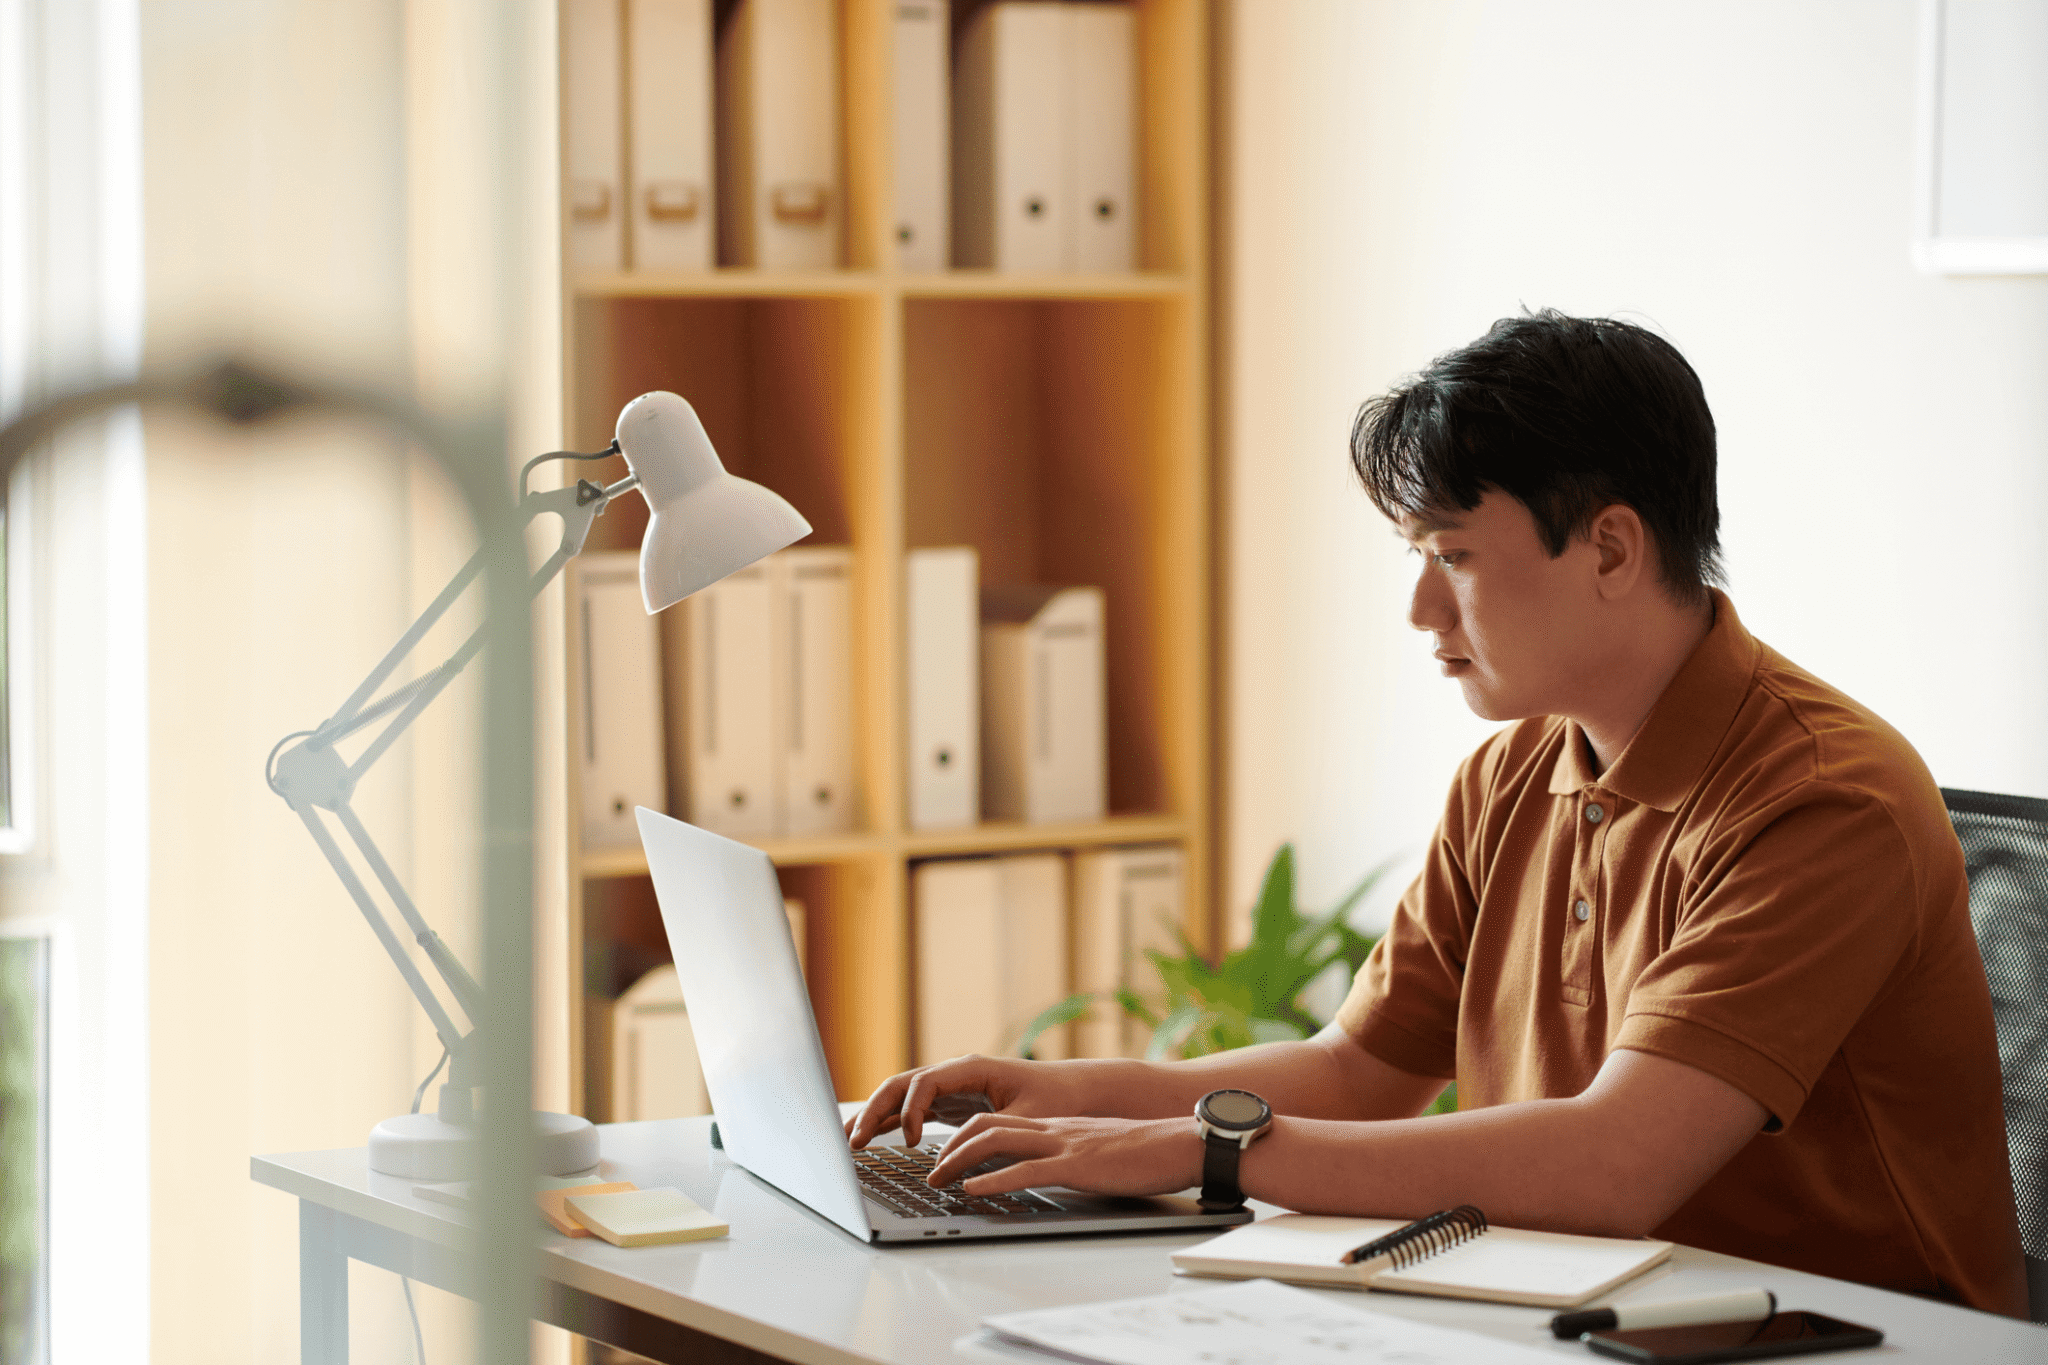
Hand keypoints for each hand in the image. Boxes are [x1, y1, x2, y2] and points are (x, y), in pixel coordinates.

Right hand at [845, 1054, 1088, 1149]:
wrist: (1074, 1093)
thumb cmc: (1056, 1101)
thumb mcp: (1029, 1118)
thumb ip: (993, 1133)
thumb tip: (953, 1158)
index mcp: (971, 1069)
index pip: (924, 1081)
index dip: (909, 1109)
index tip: (908, 1140)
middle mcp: (954, 1074)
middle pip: (901, 1085)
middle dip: (873, 1110)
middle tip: (853, 1140)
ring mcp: (948, 1089)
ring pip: (899, 1097)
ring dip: (873, 1116)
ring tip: (848, 1141)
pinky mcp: (949, 1105)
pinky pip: (910, 1110)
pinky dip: (888, 1124)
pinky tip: (868, 1140)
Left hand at [925, 1112, 1204, 1197]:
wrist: (1181, 1143)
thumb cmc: (1146, 1152)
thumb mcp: (1097, 1150)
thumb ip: (1070, 1156)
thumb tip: (1050, 1172)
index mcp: (1057, 1126)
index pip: (997, 1120)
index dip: (964, 1134)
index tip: (943, 1153)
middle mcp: (1052, 1129)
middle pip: (985, 1124)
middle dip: (949, 1146)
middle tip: (929, 1170)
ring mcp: (1062, 1145)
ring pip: (996, 1141)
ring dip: (958, 1161)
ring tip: (936, 1180)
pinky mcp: (1076, 1165)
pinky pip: (1025, 1169)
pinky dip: (991, 1180)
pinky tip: (972, 1190)